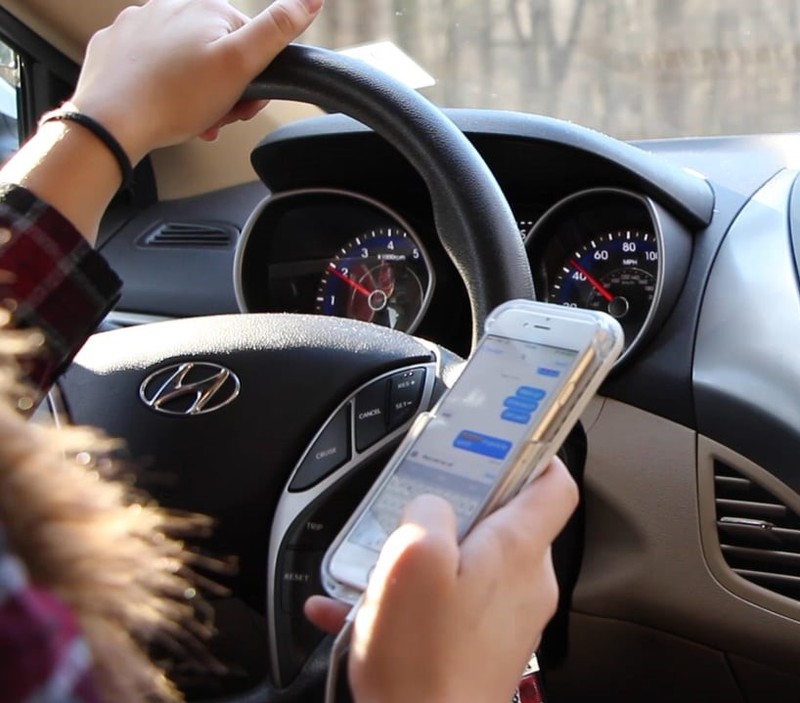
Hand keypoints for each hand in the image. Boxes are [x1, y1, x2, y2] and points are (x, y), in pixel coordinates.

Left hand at [70, 0, 322, 163]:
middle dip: (223, 90)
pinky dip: (161, 89)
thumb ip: (277, 29)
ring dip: (195, 95)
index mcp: (205, 8)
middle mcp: (169, 7)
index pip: (248, 43)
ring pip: (183, 62)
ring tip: (191, 120)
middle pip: (215, 53)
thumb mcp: (240, 64)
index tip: (244, 105)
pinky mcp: (114, 47)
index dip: (254, 80)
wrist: (112, 120)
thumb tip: (312, 0)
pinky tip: (162, 108)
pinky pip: (150, 67)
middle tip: (218, 118)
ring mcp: (137, 25)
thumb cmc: (176, 98)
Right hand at [305, 457, 578, 702]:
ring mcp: (505, 617)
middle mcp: (522, 583)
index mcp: (515, 552)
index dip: (534, 453)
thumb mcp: (412, 560)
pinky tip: (360, 607)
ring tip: (377, 561)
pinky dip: (414, 597)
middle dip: (459, 504)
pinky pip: (450, 602)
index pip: (554, 484)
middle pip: (504, 519)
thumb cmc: (421, 662)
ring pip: (470, 561)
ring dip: (426, 554)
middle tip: (418, 500)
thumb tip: (432, 506)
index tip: (503, 439)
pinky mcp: (481, 644)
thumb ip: (427, 512)